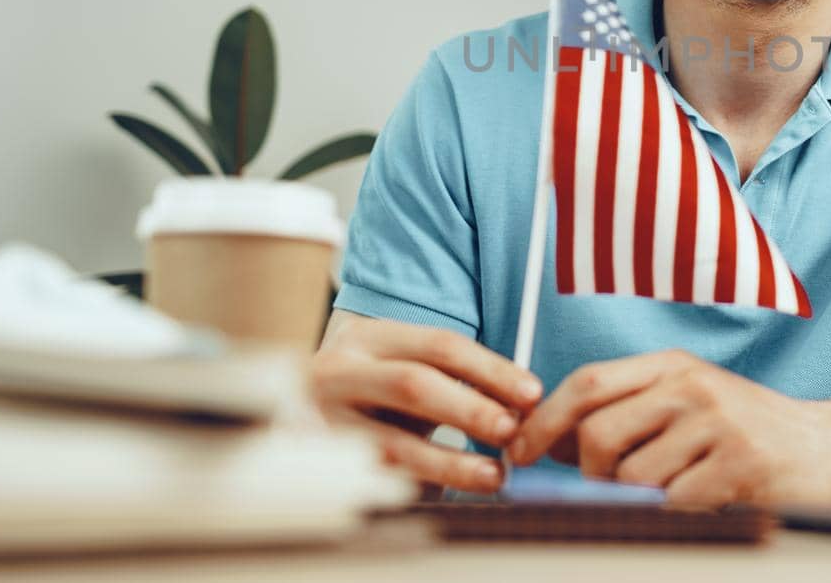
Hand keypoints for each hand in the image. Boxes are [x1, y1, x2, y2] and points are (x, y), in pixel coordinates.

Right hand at [312, 312, 542, 494]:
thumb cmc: (374, 384)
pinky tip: (450, 494)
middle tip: (511, 431)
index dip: (491, 369)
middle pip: (413, 384)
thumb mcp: (402, 363)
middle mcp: (339, 371)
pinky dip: (420, 487)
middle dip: (469, 410)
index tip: (532, 394)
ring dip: (451, 462)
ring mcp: (324, 419)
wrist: (298, 402)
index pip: (440, 345)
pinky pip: (378, 480)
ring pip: (393, 443)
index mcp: (369, 336)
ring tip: (495, 475)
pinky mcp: (323, 464)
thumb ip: (453, 377)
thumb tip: (522, 405)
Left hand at [506, 349, 830, 507]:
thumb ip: (629, 416)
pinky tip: (701, 505)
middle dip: (588, 475)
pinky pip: (673, 503)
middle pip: (600, 432)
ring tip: (673, 496)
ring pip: (632, 476)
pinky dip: (674, 516)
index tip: (519, 452)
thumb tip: (553, 442)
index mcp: (673, 366)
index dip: (544, 420)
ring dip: (638, 502)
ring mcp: (717, 423)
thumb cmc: (750, 434)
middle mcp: (692, 386)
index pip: (588, 383)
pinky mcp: (738, 465)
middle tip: (605, 493)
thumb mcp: (689, 407)